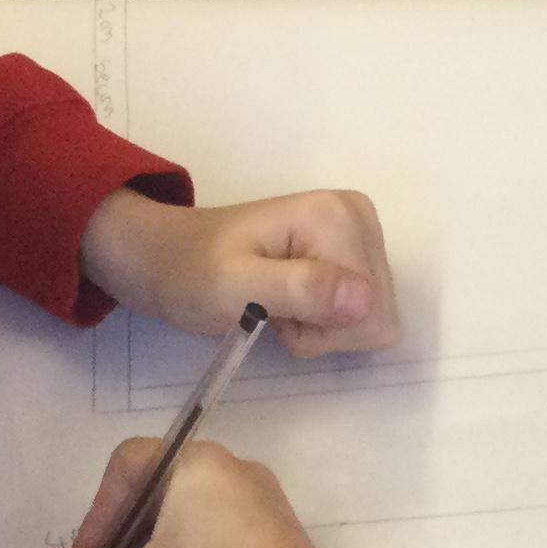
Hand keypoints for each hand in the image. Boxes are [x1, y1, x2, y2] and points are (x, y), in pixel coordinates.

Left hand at [79, 187, 400, 358]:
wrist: (168, 256)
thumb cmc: (192, 272)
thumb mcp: (236, 287)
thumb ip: (300, 290)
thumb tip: (364, 301)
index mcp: (338, 217)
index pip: (371, 312)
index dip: (322, 330)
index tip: (273, 310)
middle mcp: (359, 218)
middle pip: (377, 314)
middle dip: (325, 329)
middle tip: (273, 309)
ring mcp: (359, 234)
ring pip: (371, 317)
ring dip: (322, 328)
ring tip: (277, 305)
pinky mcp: (352, 252)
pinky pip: (363, 312)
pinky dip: (325, 322)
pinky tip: (290, 304)